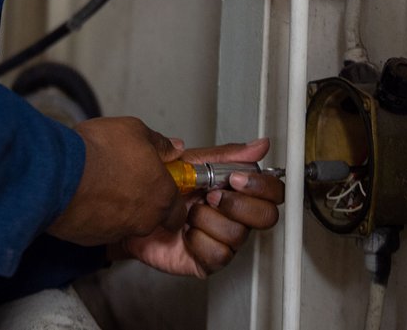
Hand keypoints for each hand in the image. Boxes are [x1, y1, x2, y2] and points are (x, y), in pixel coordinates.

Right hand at [47, 117, 185, 245]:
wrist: (60, 173)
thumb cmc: (100, 151)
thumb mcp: (136, 131)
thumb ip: (160, 144)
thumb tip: (174, 148)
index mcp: (161, 196)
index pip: (178, 211)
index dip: (171, 199)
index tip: (161, 186)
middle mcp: (144, 220)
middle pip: (152, 218)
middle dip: (143, 203)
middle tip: (128, 181)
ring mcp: (118, 232)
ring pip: (124, 223)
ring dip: (118, 209)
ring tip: (102, 184)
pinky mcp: (92, 239)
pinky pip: (99, 228)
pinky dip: (96, 216)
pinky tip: (86, 196)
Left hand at [118, 137, 283, 277]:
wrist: (134, 209)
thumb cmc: (164, 186)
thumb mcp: (195, 163)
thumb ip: (229, 155)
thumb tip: (260, 145)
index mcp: (238, 191)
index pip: (272, 192)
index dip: (261, 187)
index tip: (234, 179)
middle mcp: (236, 216)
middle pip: (267, 216)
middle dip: (237, 204)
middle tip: (211, 196)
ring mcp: (224, 239)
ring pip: (238, 234)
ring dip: (208, 219)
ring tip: (189, 213)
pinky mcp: (208, 260)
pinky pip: (218, 255)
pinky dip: (198, 240)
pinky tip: (185, 232)